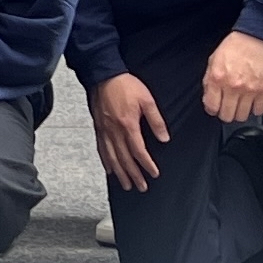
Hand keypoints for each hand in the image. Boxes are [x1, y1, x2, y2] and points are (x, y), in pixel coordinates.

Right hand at [91, 72, 166, 190]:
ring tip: (126, 185)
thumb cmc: (125, 85)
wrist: (103, 75)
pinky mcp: (98, 127)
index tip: (154, 173)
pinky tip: (110, 170)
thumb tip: (164, 139)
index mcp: (128, 125)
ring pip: (112, 157)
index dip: (147, 164)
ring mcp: (104, 130)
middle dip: (134, 175)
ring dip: (120, 173)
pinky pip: (101, 149)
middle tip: (141, 187)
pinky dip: (106, 162)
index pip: (139, 151)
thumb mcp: (147, 100)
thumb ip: (156, 121)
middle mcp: (114, 131)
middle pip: (125, 159)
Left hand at [200, 31, 262, 123]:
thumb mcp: (213, 60)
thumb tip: (208, 97)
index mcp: (217, 78)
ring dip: (240, 113)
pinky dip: (255, 109)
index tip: (215, 108)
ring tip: (240, 106)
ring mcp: (249, 90)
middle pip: (227, 115)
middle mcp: (232, 86)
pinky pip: (259, 110)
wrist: (256, 37)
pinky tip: (253, 103)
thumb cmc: (235, 46)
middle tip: (228, 108)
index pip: (211, 107)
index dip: (212, 110)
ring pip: (243, 116)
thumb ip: (209, 80)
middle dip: (226, 114)